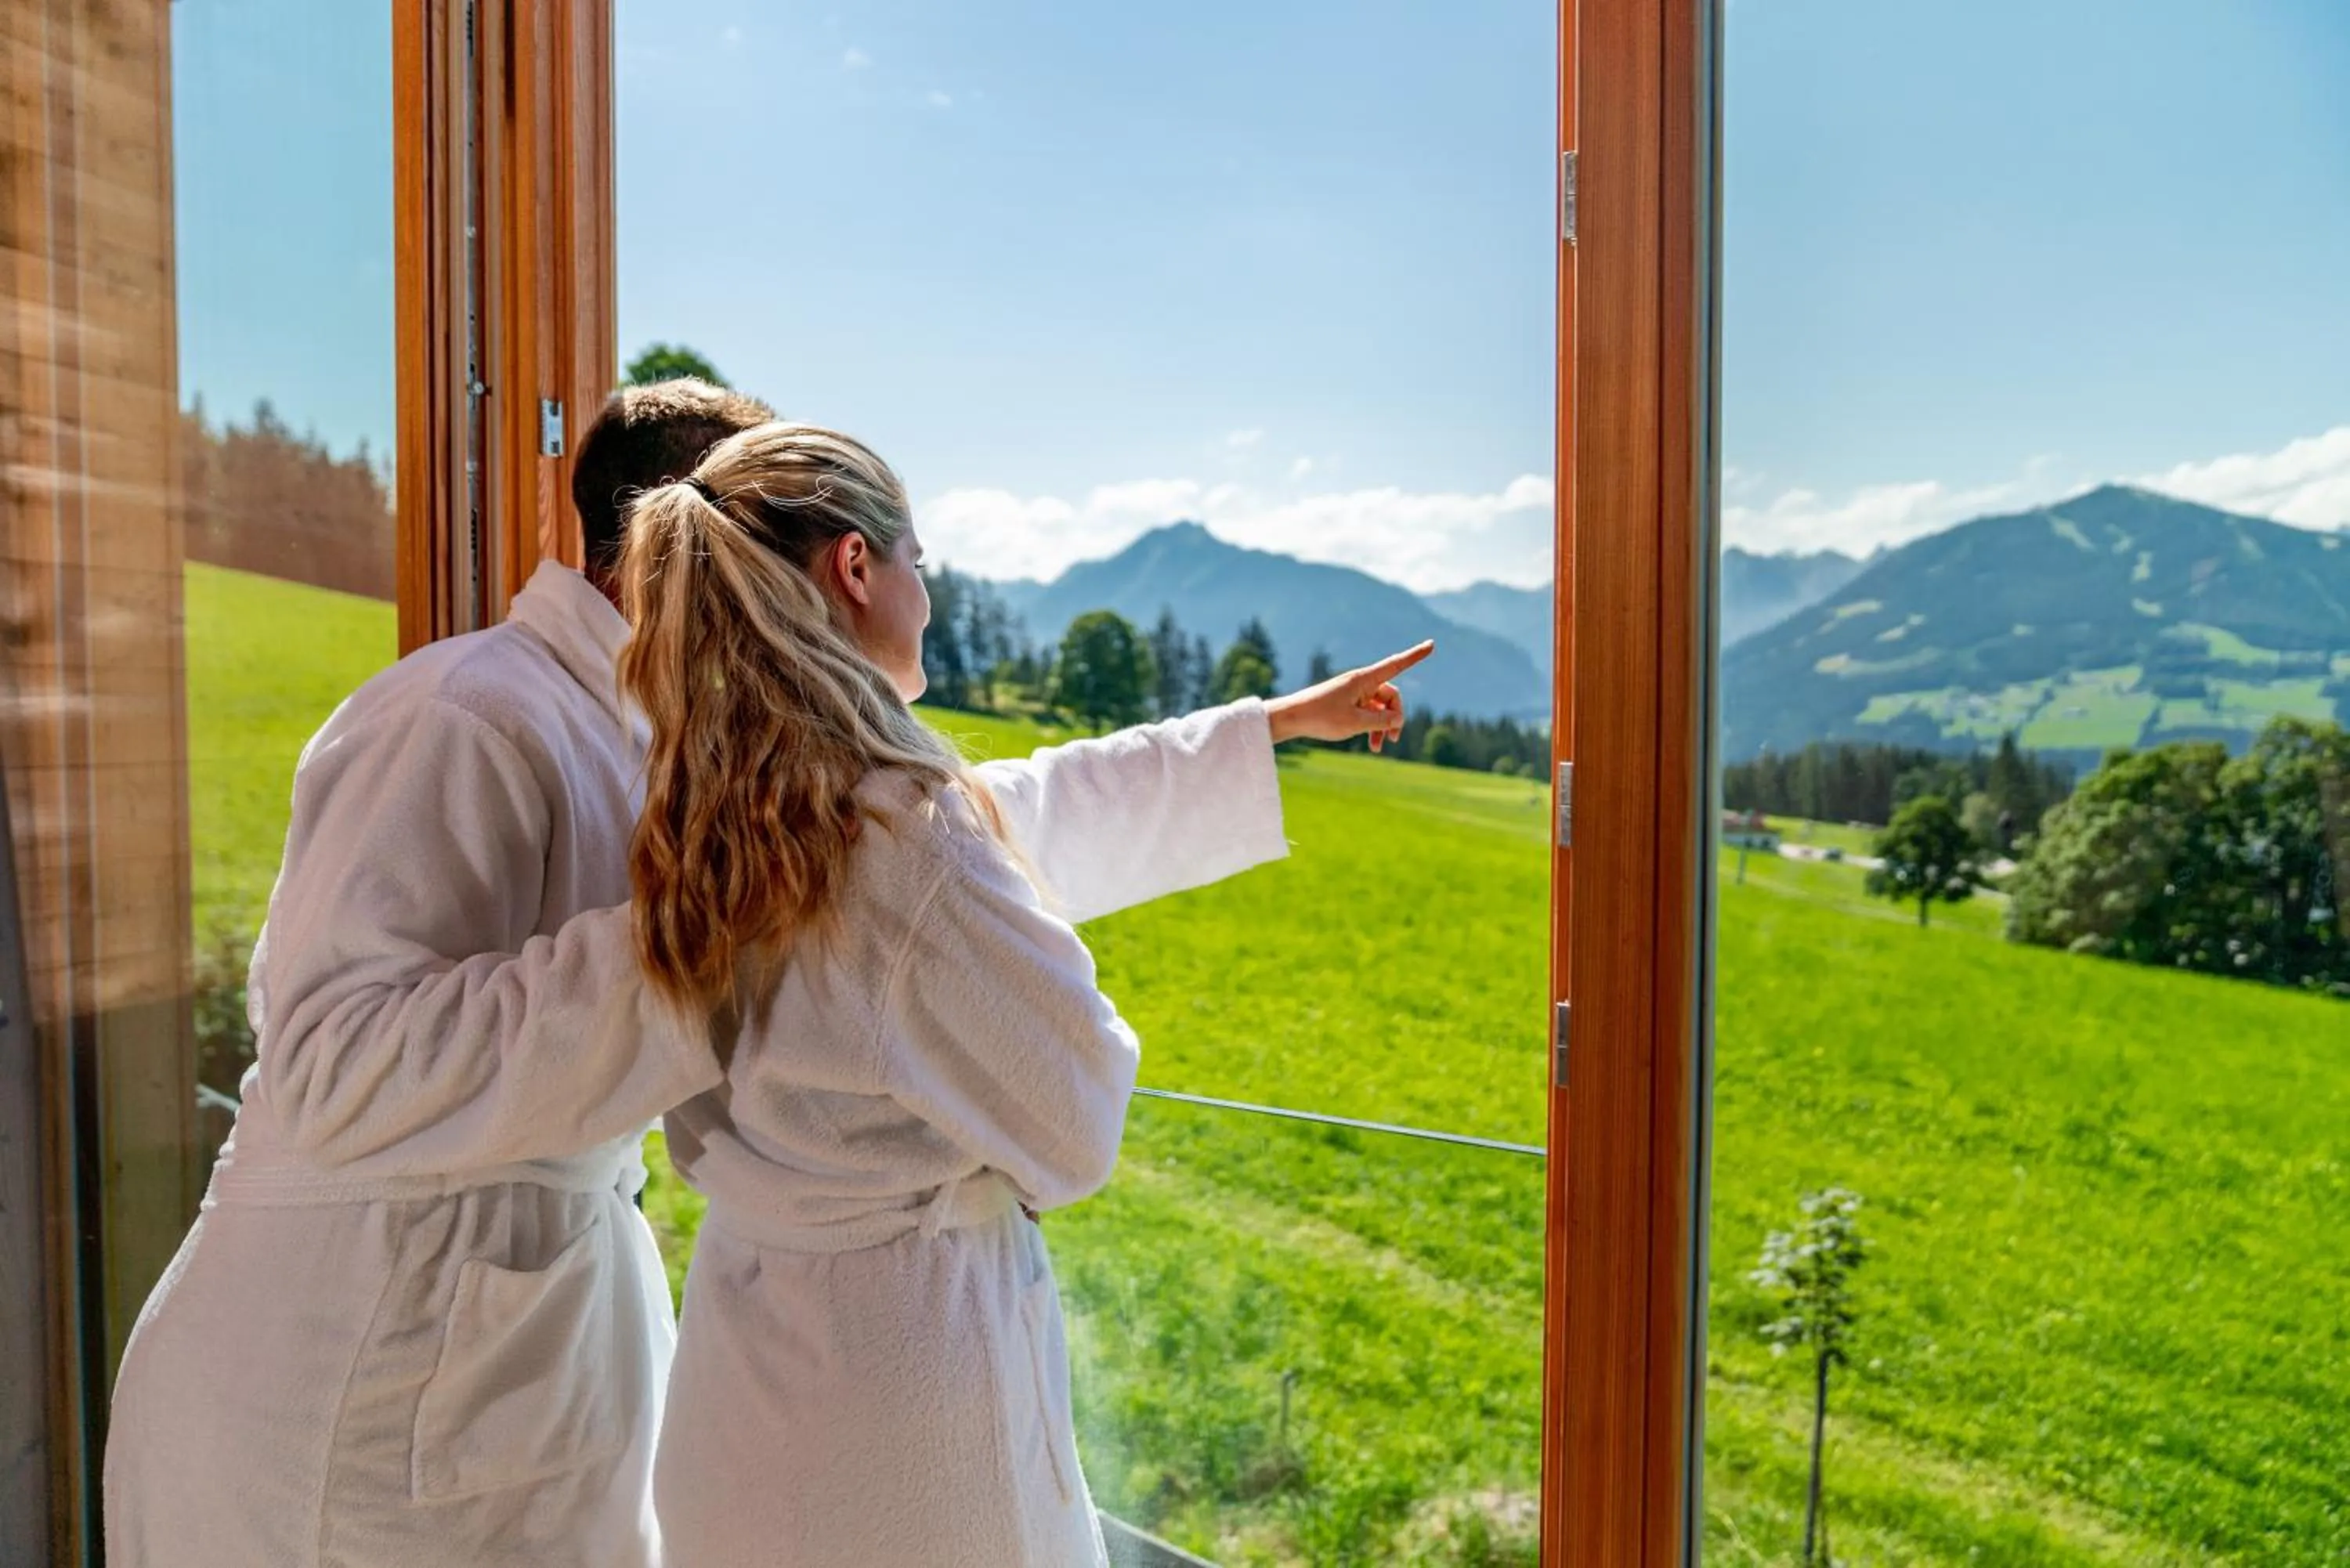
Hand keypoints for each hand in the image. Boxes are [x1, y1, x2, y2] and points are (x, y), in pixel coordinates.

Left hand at [1264, 642, 1434, 752]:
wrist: (1290, 718)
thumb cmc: (1320, 717)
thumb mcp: (1355, 723)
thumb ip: (1381, 720)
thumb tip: (1399, 718)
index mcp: (1364, 679)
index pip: (1396, 665)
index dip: (1415, 656)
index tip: (1432, 644)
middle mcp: (1361, 682)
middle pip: (1391, 695)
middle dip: (1395, 717)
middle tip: (1391, 739)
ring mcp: (1354, 692)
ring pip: (1379, 707)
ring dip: (1383, 726)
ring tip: (1378, 748)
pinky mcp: (1347, 702)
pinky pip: (1368, 711)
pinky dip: (1372, 726)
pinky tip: (1371, 744)